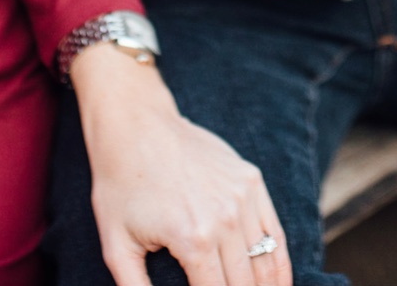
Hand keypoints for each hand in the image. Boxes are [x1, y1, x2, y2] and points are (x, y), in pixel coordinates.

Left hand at [75, 44, 291, 285]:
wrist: (136, 126)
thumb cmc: (120, 186)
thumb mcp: (116, 246)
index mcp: (193, 240)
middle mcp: (225, 219)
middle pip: (246, 284)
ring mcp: (243, 197)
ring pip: (267, 261)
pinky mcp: (252, 181)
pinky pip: (275, 232)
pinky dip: (279, 262)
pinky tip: (279, 282)